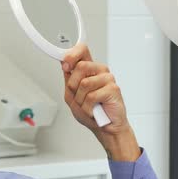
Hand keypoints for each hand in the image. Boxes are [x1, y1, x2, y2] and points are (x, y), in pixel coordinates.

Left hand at [61, 44, 140, 160]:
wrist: (105, 128)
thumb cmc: (91, 113)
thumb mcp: (71, 96)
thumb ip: (68, 80)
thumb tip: (64, 64)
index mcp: (89, 70)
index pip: (82, 50)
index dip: (72, 54)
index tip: (65, 65)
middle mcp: (99, 71)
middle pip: (80, 66)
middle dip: (73, 86)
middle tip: (80, 97)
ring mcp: (107, 79)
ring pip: (84, 83)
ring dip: (81, 100)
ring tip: (88, 105)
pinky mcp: (113, 89)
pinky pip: (91, 96)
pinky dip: (88, 108)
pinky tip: (94, 110)